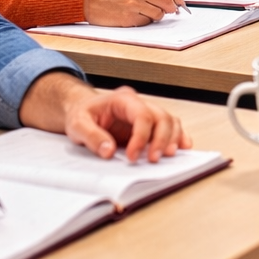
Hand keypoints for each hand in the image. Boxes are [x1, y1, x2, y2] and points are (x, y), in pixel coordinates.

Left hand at [60, 85, 190, 162]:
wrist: (81, 110)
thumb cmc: (81, 114)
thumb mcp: (77, 124)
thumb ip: (92, 137)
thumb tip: (109, 151)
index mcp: (123, 99)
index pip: (142, 115)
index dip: (141, 137)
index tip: (132, 156)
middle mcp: (138, 104)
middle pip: (162, 117)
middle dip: (161, 139)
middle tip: (153, 159)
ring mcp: (146, 112)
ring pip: (170, 121)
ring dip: (172, 139)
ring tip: (167, 156)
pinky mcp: (149, 124)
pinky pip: (170, 126)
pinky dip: (178, 137)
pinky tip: (181, 148)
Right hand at [84, 0, 184, 25]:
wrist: (90, 0)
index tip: (181, 3)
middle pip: (168, 2)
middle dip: (172, 9)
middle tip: (170, 11)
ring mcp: (134, 3)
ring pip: (159, 14)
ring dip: (157, 16)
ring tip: (146, 12)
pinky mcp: (129, 17)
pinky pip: (147, 22)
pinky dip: (145, 21)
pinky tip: (135, 16)